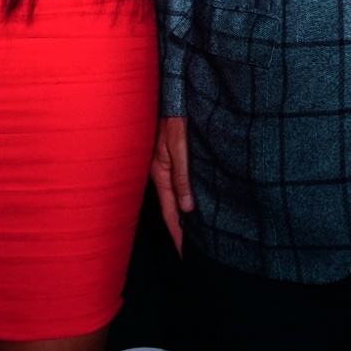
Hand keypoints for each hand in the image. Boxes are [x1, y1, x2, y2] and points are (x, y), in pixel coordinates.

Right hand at [150, 116, 193, 252]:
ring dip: (180, 216)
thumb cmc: (172, 118)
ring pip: (172, 197)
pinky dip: (180, 199)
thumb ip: (182, 176)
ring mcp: (162, 166)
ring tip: (190, 233)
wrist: (166, 97)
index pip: (170, 213)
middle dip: (178, 230)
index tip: (185, 254)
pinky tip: (188, 203)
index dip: (178, 235)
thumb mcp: (178, 147)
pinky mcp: (167, 158)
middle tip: (189, 250)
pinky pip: (174, 185)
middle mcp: (160, 173)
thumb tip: (188, 208)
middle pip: (170, 209)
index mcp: (160, 174)